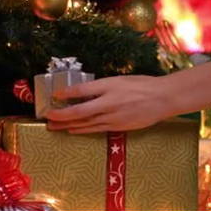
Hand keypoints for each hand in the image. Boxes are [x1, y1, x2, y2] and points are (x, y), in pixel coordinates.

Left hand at [46, 75, 173, 133]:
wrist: (163, 98)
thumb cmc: (142, 85)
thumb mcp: (120, 80)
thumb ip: (102, 86)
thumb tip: (82, 92)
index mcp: (109, 86)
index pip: (82, 90)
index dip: (66, 93)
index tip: (55, 94)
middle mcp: (109, 102)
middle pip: (79, 111)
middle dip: (61, 115)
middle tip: (47, 116)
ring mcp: (113, 117)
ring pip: (85, 123)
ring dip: (67, 125)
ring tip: (53, 126)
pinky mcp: (118, 126)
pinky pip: (95, 129)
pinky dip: (82, 130)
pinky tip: (72, 130)